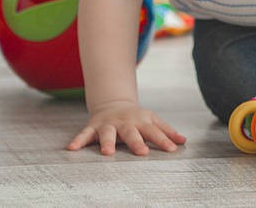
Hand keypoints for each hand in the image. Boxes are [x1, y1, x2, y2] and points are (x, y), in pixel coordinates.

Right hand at [65, 101, 185, 155]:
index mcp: (141, 122)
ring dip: (107, 142)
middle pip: (131, 133)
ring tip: (107, 152)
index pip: (154, 132)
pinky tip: (71, 148)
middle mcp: (124, 122)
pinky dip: (78, 140)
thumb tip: (184, 141)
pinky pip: (84, 134)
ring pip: (107, 133)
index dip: (163, 140)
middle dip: (136, 142)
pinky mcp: (93, 127)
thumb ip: (166, 131)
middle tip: (142, 152)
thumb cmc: (136, 117)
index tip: (172, 149)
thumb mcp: (152, 120)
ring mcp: (108, 124)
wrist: (113, 103)